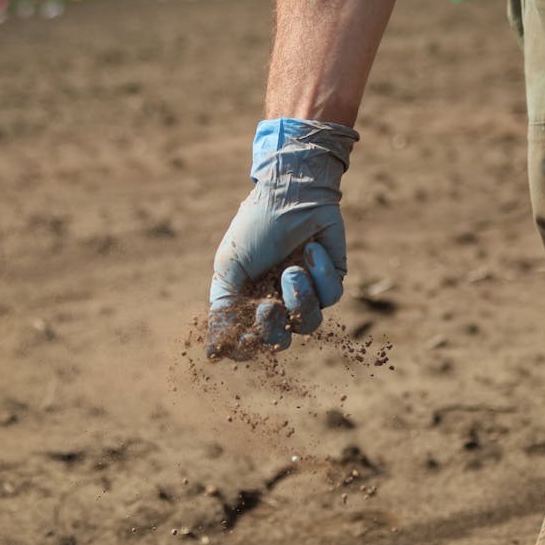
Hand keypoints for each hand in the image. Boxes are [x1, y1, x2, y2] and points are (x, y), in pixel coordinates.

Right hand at [206, 119, 357, 358]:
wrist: (293, 191)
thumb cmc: (256, 225)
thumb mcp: (229, 266)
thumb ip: (223, 308)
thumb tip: (213, 353)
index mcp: (248, 300)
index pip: (247, 341)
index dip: (247, 348)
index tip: (244, 340)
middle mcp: (276, 300)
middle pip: (279, 340)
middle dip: (273, 328)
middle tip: (268, 306)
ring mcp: (305, 292)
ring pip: (310, 324)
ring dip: (301, 298)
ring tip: (293, 269)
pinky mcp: (331, 279)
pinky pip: (331, 296)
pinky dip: (321, 275)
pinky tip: (312, 249)